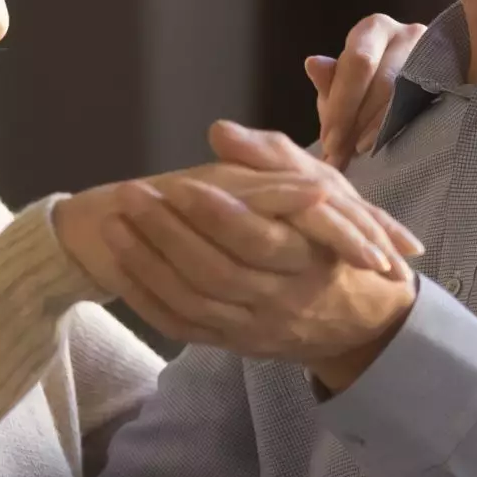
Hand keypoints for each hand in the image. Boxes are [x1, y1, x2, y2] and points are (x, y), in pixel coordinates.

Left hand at [103, 176, 415, 381]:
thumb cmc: (337, 239)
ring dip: (148, 265)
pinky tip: (120, 267)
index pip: (258, 240)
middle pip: (216, 273)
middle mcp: (282, 300)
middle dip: (168, 234)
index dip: (217, 215)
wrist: (361, 319)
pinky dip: (148, 301)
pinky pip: (183, 328)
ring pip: (194, 304)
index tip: (180, 184)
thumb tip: (221, 132)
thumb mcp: (327, 189)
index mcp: (310, 257)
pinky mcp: (234, 345)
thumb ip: (274, 159)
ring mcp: (255, 328)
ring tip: (115, 224)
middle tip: (131, 195)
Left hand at [305, 14, 426, 168]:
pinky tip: (379, 144)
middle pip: (383, 81)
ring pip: (404, 95)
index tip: (328, 141)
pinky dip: (396, 127)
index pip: (358, 64)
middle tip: (339, 154)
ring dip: (375, 129)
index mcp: (373, 28)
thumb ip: (329, 80)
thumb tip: (312, 63)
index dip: (342, 105)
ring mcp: (431, 54)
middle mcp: (406, 34)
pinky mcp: (447, 75)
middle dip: (356, 122)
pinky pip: (422, 106)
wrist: (404, 87)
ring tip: (355, 152)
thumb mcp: (342, 83)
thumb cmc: (363, 85)